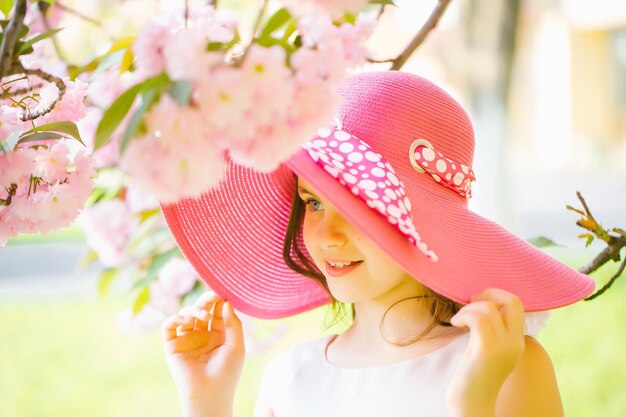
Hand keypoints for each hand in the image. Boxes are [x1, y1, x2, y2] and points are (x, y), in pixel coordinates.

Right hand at [161, 291, 245, 404]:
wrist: (209, 394)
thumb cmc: (227, 373)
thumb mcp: (237, 346)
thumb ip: (233, 323)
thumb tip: (226, 302)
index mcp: (218, 334)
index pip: (217, 312)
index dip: (219, 301)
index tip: (223, 294)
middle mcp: (202, 335)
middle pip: (202, 309)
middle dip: (207, 300)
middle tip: (213, 295)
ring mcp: (186, 339)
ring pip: (186, 314)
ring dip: (194, 310)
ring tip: (203, 317)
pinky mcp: (172, 345)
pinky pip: (169, 325)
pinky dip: (175, 318)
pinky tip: (187, 321)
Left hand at [445, 288, 525, 415]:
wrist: (472, 403)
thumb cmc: (474, 373)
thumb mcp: (488, 347)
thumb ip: (491, 328)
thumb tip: (479, 302)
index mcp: (518, 341)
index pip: (517, 303)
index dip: (496, 294)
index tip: (478, 301)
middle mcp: (515, 343)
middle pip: (512, 300)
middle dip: (488, 293)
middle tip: (470, 303)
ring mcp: (503, 347)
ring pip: (488, 308)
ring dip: (468, 308)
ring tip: (459, 320)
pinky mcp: (487, 351)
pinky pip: (477, 319)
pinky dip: (463, 316)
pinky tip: (455, 324)